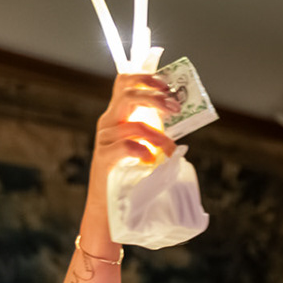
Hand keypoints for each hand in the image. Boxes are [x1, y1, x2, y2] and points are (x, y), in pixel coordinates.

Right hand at [90, 74, 176, 192]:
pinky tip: (150, 161)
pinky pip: (127, 146)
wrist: (111, 205)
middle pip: (127, 95)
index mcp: (118, 115)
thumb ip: (157, 128)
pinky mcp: (103, 157)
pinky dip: (144, 151)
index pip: (123, 84)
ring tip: (169, 150)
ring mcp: (103, 139)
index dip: (143, 77)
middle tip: (175, 108)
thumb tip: (179, 114)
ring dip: (158, 136)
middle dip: (154, 97)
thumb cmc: (132, 173)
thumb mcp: (147, 143)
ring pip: (134, 124)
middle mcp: (108, 122)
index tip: (167, 85)